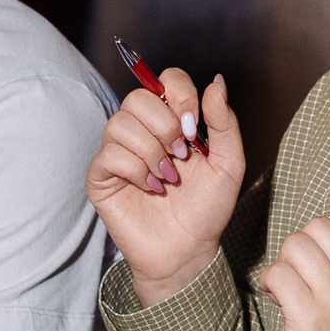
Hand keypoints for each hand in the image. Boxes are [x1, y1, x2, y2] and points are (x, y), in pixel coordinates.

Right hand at [85, 66, 247, 305]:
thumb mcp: (229, 163)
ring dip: (151, 151)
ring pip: (120, 124)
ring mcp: (118, 152)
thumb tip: (217, 82)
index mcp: (171, 121)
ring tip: (167, 177)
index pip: (165, 80)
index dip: (180, 95)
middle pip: (138, 97)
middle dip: (165, 125)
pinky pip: (109, 154)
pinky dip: (136, 170)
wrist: (189, 250)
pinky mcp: (101, 176)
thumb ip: (224, 122)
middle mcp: (141, 131)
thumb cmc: (207, 209)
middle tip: (181, 156)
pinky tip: (151, 188)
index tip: (195, 128)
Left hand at [256, 210, 329, 330]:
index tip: (320, 259)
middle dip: (299, 246)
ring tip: (286, 289)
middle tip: (298, 276)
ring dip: (282, 265)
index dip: (325, 232)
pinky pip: (278, 274)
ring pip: (295, 245)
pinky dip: (270, 283)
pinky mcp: (309, 318)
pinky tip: (276, 301)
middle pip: (318, 226)